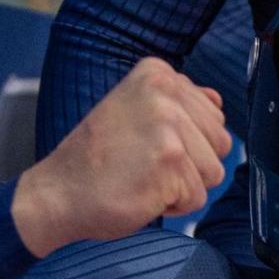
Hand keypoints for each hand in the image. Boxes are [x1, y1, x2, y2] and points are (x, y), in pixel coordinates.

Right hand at [12, 58, 229, 257]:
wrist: (56, 193)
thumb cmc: (96, 160)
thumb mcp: (135, 111)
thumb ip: (180, 103)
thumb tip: (217, 101)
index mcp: (157, 73)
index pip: (214, 116)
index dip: (186, 142)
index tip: (143, 143)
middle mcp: (165, 91)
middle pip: (221, 143)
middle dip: (191, 164)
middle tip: (144, 164)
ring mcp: (169, 125)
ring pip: (214, 171)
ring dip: (183, 186)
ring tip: (143, 177)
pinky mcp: (170, 161)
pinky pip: (198, 197)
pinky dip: (173, 205)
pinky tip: (141, 192)